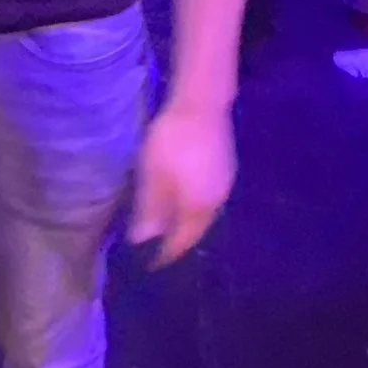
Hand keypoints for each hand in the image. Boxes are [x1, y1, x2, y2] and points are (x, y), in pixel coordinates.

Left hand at [127, 103, 235, 266]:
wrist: (202, 102)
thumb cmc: (173, 142)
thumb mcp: (153, 176)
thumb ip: (149, 211)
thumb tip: (142, 241)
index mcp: (199, 209)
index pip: (182, 242)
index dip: (165, 255)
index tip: (149, 264)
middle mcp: (217, 202)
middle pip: (196, 230)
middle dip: (176, 240)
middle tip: (156, 247)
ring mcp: (225, 184)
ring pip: (203, 213)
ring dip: (184, 221)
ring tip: (166, 224)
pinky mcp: (225, 167)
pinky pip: (207, 196)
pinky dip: (191, 203)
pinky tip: (181, 197)